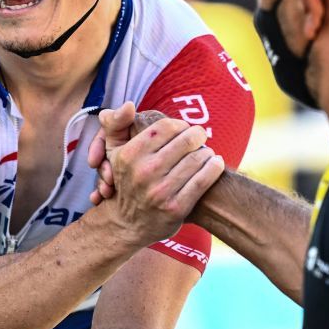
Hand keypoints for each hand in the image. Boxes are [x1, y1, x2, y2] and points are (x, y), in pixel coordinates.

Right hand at [89, 103, 223, 246]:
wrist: (126, 224)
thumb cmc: (125, 181)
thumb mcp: (113, 152)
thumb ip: (116, 124)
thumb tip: (128, 104)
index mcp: (130, 155)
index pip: (166, 127)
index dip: (180, 125)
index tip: (184, 129)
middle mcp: (144, 173)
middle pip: (186, 140)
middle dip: (198, 135)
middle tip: (201, 136)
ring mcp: (161, 192)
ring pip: (198, 158)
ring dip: (208, 152)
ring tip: (207, 151)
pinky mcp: (176, 208)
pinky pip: (204, 180)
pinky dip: (214, 167)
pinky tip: (215, 163)